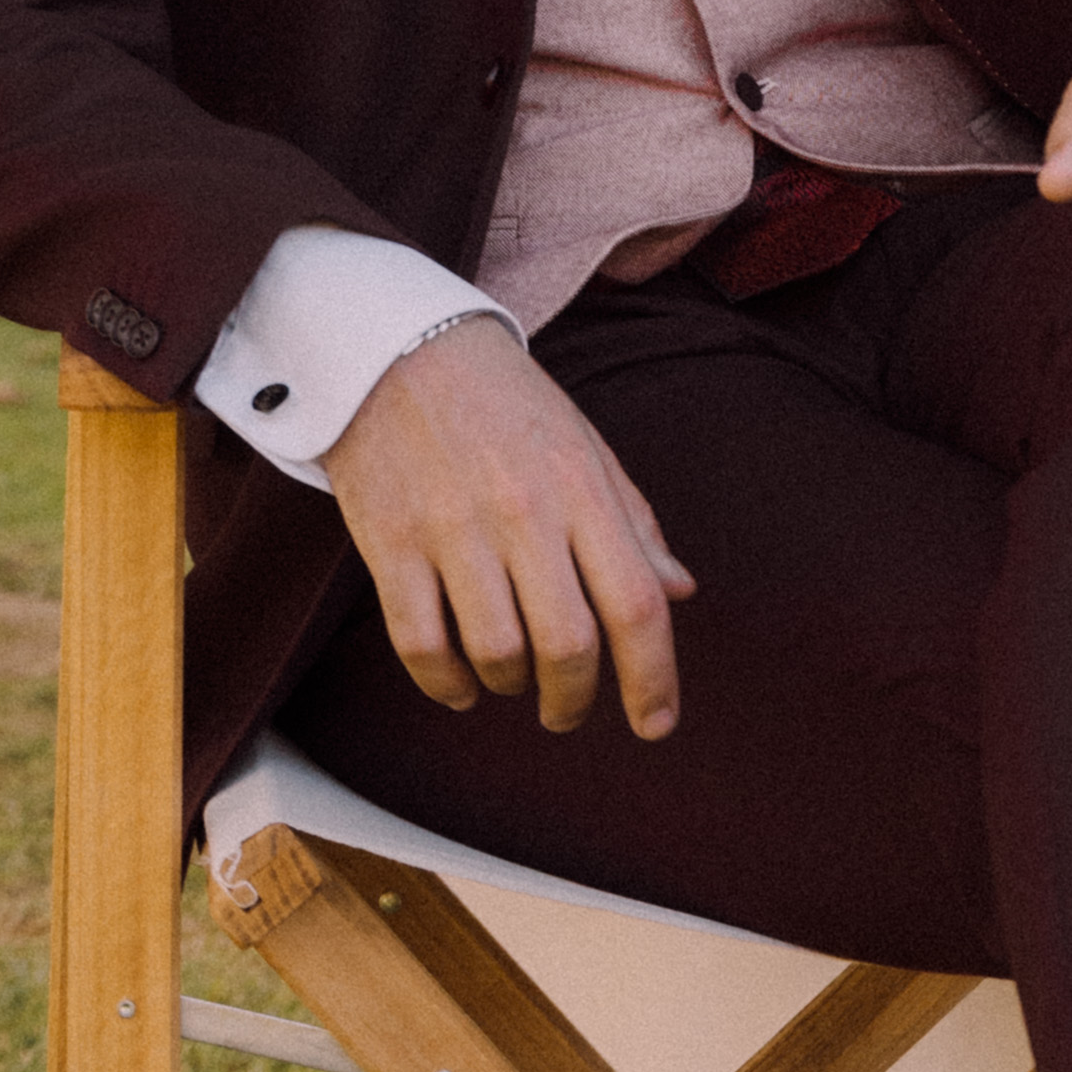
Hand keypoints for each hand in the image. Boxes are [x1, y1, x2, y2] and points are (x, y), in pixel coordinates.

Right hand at [323, 314, 696, 731]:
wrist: (396, 347)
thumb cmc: (504, 403)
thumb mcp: (585, 447)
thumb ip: (634, 524)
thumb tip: (681, 592)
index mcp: (582, 488)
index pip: (637, 603)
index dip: (654, 677)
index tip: (655, 723)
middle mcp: (523, 512)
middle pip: (569, 644)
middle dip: (575, 700)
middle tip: (568, 712)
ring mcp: (452, 528)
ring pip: (496, 652)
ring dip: (511, 686)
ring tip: (513, 679)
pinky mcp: (390, 541)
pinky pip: (421, 644)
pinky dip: (446, 684)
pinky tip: (461, 684)